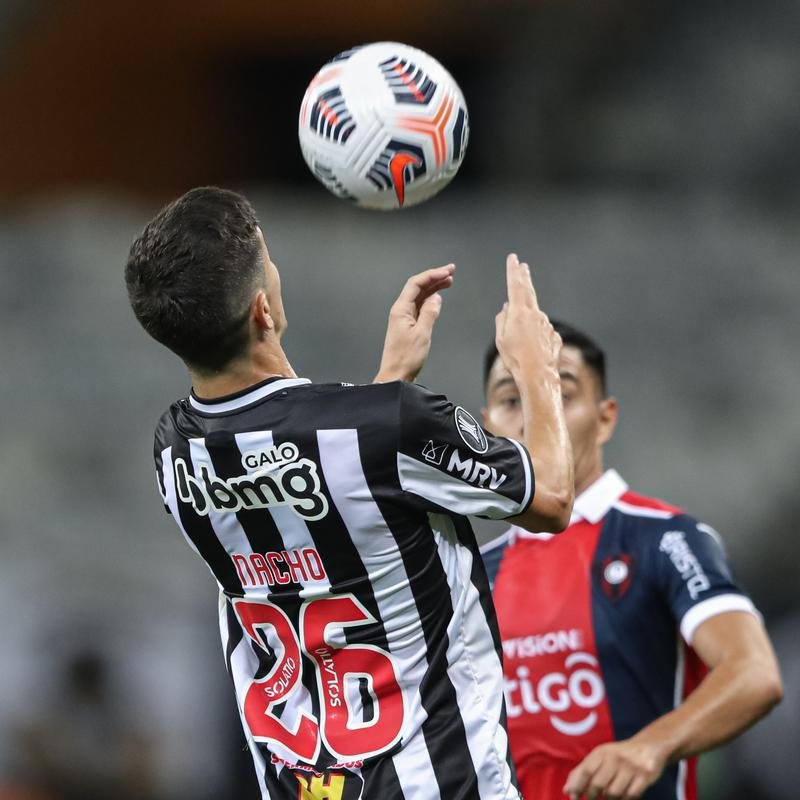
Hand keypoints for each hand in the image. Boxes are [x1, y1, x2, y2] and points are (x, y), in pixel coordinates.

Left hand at [374, 264, 454, 382]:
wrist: (396, 375)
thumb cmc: (406, 358)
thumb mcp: (422, 334)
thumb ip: (430, 313)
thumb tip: (436, 298)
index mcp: (401, 309)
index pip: (416, 284)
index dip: (432, 275)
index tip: (447, 271)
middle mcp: (401, 310)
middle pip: (418, 287)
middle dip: (434, 278)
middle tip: (451, 272)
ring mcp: (404, 317)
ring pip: (420, 296)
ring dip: (434, 288)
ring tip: (449, 281)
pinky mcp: (408, 325)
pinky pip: (420, 306)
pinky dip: (430, 300)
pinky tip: (438, 298)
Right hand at [494, 253, 559, 381]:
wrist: (537, 375)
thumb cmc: (515, 358)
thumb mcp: (500, 338)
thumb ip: (502, 319)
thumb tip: (507, 307)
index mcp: (520, 312)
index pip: (516, 285)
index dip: (513, 271)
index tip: (513, 259)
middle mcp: (536, 314)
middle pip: (529, 291)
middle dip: (525, 277)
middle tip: (523, 265)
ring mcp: (546, 324)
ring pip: (534, 317)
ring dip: (527, 322)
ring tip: (520, 341)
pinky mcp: (554, 335)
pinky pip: (541, 331)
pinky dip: (535, 336)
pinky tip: (532, 351)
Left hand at [563, 739, 667, 799]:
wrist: (648, 746)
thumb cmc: (618, 756)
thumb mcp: (600, 757)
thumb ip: (582, 771)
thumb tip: (567, 790)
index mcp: (602, 752)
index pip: (586, 770)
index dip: (577, 785)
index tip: (573, 796)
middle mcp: (615, 758)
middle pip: (598, 784)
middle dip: (592, 795)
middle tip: (592, 796)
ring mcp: (631, 767)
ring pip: (613, 793)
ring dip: (610, 798)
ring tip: (611, 793)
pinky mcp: (644, 777)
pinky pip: (630, 796)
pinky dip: (624, 799)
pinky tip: (624, 793)